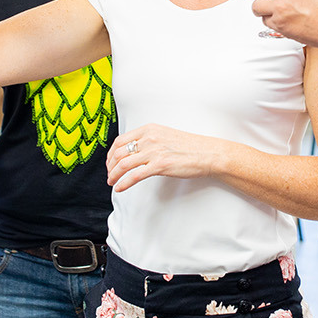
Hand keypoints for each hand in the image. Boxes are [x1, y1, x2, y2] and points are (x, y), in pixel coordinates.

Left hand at [106, 124, 223, 192]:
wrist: (208, 153)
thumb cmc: (190, 147)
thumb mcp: (165, 136)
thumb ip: (149, 140)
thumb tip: (134, 151)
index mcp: (149, 129)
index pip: (120, 140)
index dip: (110, 153)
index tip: (109, 162)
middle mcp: (149, 138)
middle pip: (119, 152)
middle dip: (110, 165)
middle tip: (109, 174)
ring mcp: (154, 151)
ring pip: (124, 164)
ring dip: (114, 175)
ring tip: (112, 182)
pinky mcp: (160, 165)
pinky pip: (135, 175)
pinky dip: (124, 183)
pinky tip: (120, 188)